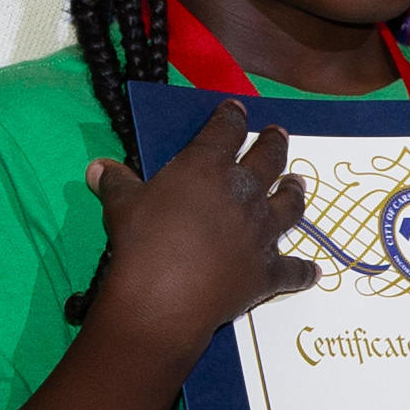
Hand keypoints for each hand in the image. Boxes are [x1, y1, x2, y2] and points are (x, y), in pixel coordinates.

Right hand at [80, 103, 312, 360]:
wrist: (164, 299)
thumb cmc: (141, 244)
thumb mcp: (121, 206)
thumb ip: (117, 183)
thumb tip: (97, 167)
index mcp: (208, 168)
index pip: (226, 130)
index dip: (231, 116)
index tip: (236, 109)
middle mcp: (243, 193)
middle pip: (269, 159)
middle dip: (274, 142)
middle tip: (278, 134)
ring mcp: (261, 232)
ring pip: (289, 205)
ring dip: (295, 192)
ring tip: (297, 183)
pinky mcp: (267, 271)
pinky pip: (292, 270)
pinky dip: (303, 271)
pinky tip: (312, 271)